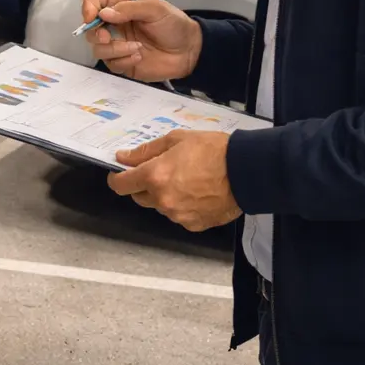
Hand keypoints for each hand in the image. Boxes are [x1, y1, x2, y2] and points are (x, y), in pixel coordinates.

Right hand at [80, 0, 201, 81]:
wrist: (189, 51)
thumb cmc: (174, 24)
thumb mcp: (155, 9)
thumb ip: (129, 9)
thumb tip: (103, 14)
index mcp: (121, 4)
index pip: (95, 1)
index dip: (88, 7)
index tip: (91, 17)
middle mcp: (115, 23)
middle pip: (90, 27)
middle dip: (96, 33)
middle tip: (108, 37)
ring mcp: (117, 43)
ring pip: (98, 48)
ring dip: (114, 49)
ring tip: (137, 48)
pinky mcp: (122, 61)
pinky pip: (111, 63)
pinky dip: (123, 60)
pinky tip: (139, 56)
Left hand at [106, 130, 239, 231]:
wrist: (246, 171)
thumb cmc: (213, 150)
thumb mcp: (176, 140)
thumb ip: (145, 151)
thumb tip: (123, 158)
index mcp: (154, 176)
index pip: (121, 185)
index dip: (117, 179)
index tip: (120, 173)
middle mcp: (162, 199)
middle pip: (139, 197)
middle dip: (144, 185)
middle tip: (162, 170)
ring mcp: (178, 215)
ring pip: (160, 206)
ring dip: (165, 195)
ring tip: (186, 180)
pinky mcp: (193, 224)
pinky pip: (179, 215)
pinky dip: (182, 206)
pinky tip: (197, 193)